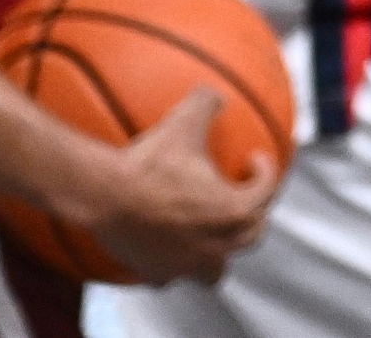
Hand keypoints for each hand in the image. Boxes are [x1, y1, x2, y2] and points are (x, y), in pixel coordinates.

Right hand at [68, 91, 273, 285]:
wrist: (103, 196)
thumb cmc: (149, 162)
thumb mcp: (183, 122)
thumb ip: (207, 102)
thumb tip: (215, 93)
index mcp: (236, 209)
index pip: (267, 191)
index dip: (265, 171)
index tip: (252, 159)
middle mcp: (219, 244)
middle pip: (251, 234)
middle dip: (252, 215)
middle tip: (239, 196)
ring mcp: (187, 264)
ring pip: (215, 271)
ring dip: (218, 254)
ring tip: (210, 234)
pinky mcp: (156, 274)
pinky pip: (169, 278)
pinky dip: (171, 267)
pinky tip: (164, 250)